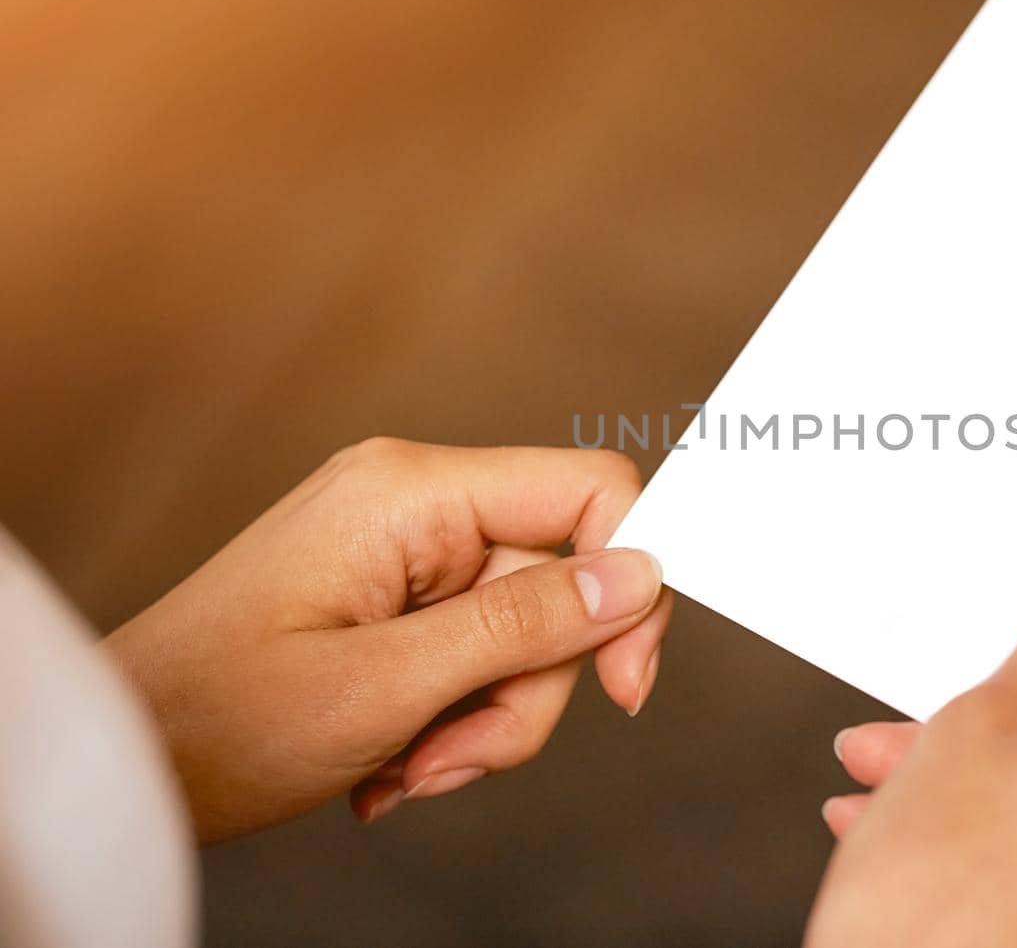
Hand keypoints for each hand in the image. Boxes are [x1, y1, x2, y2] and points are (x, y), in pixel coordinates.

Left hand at [104, 439, 668, 843]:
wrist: (133, 757)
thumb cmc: (223, 719)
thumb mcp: (390, 686)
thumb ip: (524, 626)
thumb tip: (640, 576)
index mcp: (412, 493)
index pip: (588, 490)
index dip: (631, 582)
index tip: (624, 689)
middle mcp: (415, 501)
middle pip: (556, 586)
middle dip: (522, 691)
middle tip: (449, 760)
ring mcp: (403, 545)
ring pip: (520, 633)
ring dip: (482, 719)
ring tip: (406, 770)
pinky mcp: (394, 589)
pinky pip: (474, 648)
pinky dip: (452, 715)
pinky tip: (390, 757)